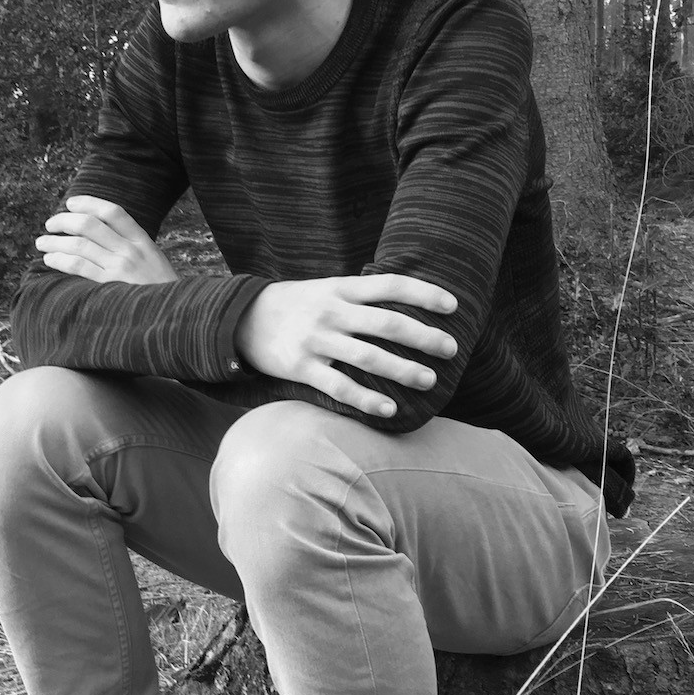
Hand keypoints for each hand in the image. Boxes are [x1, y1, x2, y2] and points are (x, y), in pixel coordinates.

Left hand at [36, 196, 177, 284]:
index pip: (113, 211)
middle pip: (90, 224)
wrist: (173, 319)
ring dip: (55, 242)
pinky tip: (50, 260)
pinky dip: (60, 260)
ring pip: (79, 244)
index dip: (88, 203)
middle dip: (64, 221)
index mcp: (143, 241)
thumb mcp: (153, 263)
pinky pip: (78, 266)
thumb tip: (96, 237)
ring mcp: (120, 268)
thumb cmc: (160, 293)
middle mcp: (131, 250)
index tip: (70, 203)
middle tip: (50, 224)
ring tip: (42, 243)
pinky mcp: (109, 286)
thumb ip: (130, 248)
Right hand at [234, 274, 457, 417]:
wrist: (241, 317)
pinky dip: (366, 399)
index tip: (453, 306)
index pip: (390, 285)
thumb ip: (361, 296)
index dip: (424, 293)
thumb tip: (408, 303)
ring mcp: (316, 340)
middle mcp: (331, 312)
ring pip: (368, 356)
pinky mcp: (301, 367)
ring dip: (403, 369)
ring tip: (429, 380)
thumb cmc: (296, 304)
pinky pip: (339, 386)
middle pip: (386, 322)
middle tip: (451, 349)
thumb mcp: (327, 288)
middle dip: (423, 336)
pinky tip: (389, 409)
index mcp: (341, 289)